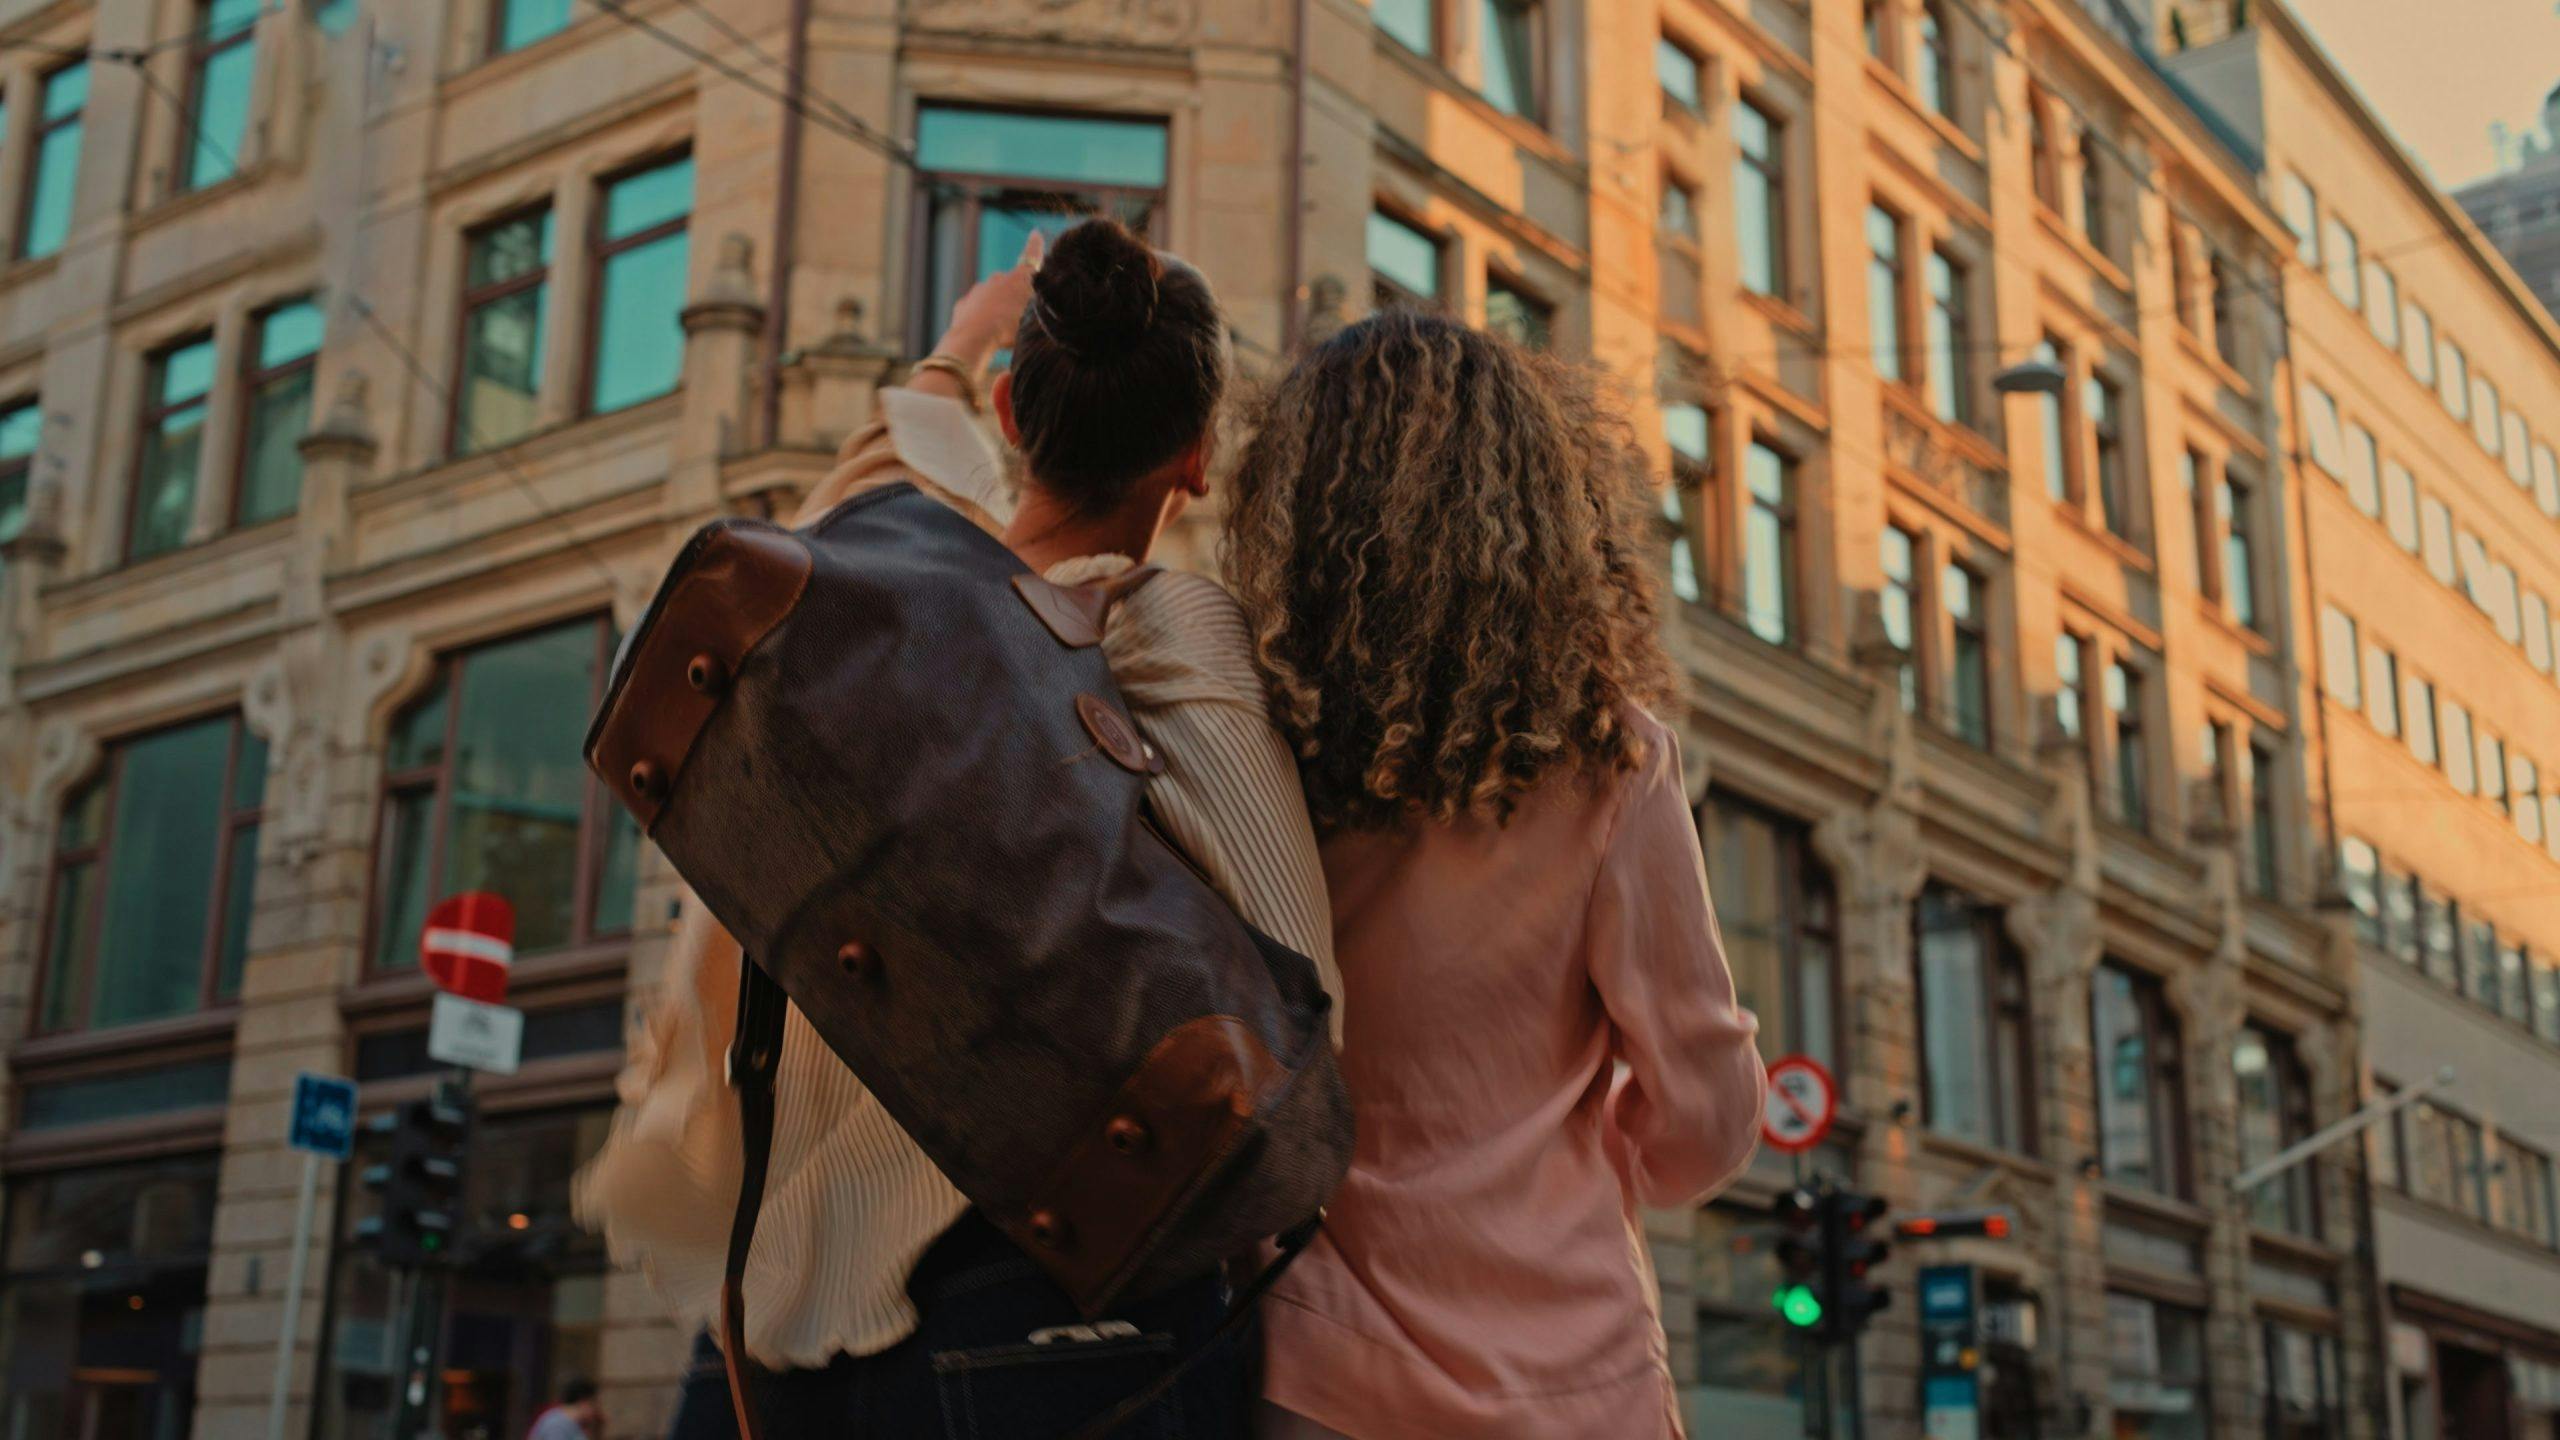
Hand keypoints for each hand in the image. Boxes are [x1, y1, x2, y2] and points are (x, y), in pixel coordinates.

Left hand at [934, 230, 1044, 369]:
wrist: (974, 339)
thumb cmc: (1009, 329)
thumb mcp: (1034, 320)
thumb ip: (1038, 307)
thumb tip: (1038, 303)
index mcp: (1018, 279)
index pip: (1031, 258)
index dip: (1035, 246)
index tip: (1035, 233)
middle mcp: (997, 279)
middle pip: (1010, 284)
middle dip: (1014, 294)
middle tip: (1019, 316)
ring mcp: (978, 291)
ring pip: (991, 297)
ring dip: (997, 309)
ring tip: (1001, 330)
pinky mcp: (964, 304)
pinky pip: (976, 309)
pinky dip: (981, 318)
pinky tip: (985, 334)